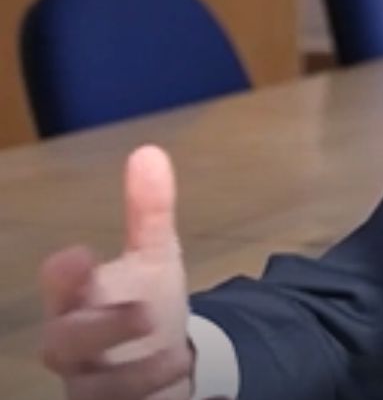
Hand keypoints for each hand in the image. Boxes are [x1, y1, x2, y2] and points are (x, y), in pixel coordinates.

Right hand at [40, 145, 193, 398]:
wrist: (153, 369)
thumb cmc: (141, 305)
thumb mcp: (153, 260)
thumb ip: (148, 213)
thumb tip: (149, 151)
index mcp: (80, 299)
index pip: (60, 285)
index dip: (65, 275)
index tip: (80, 256)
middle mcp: (74, 345)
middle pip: (66, 342)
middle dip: (101, 328)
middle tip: (144, 312)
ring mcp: (89, 384)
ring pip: (95, 389)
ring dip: (140, 372)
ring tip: (177, 356)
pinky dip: (150, 396)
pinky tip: (177, 378)